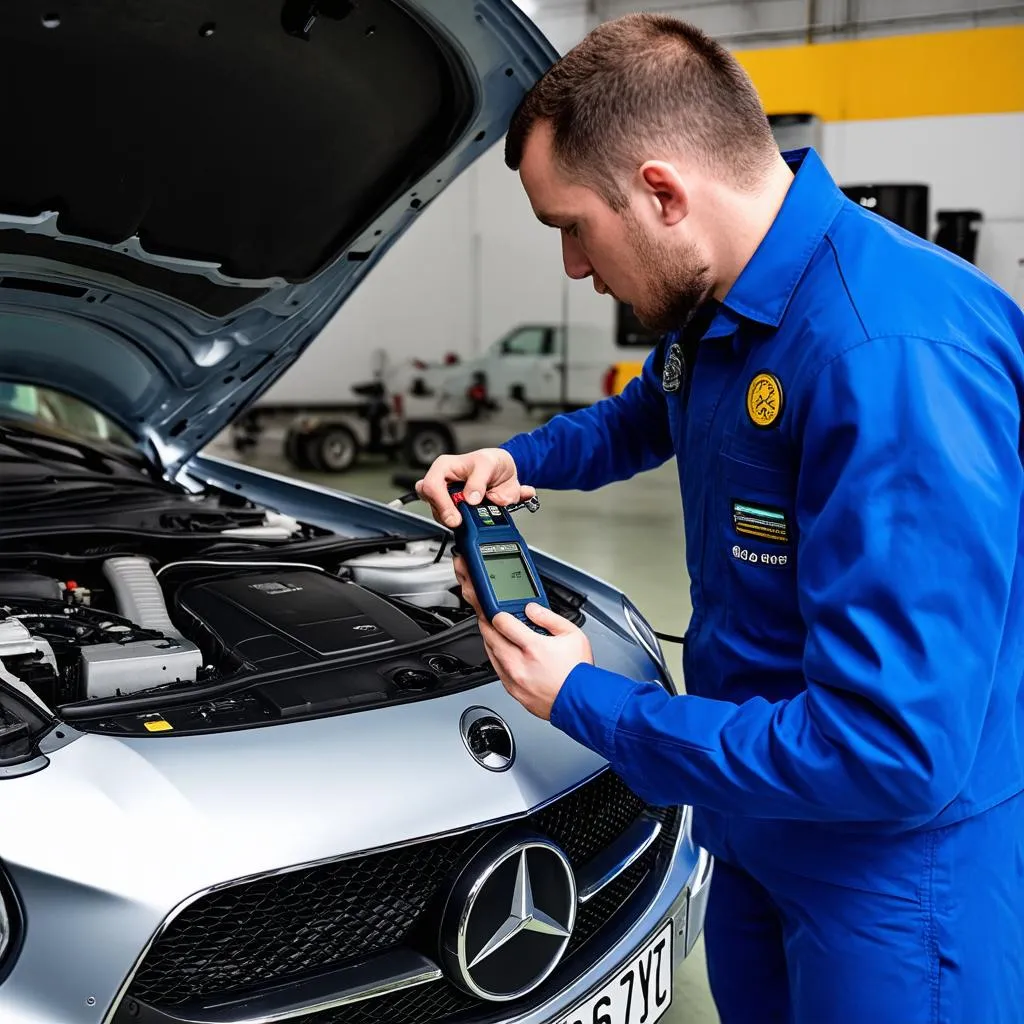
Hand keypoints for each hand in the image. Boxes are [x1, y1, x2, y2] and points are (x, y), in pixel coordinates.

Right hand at [416, 448, 534, 527]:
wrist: (506, 473)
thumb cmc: (493, 462)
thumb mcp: (488, 465)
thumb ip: (478, 481)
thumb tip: (471, 499)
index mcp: (444, 466)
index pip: (432, 486)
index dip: (441, 503)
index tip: (455, 516)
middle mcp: (442, 482)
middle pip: (431, 502)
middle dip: (445, 514)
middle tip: (460, 521)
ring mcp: (447, 497)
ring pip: (438, 514)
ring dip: (454, 520)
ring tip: (470, 519)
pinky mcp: (454, 509)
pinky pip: (450, 521)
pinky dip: (461, 525)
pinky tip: (471, 520)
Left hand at [454, 555, 592, 719]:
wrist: (580, 703)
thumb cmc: (578, 672)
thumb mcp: (573, 635)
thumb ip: (549, 618)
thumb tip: (532, 609)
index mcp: (533, 647)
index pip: (501, 621)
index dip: (496, 611)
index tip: (498, 610)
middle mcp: (519, 664)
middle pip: (489, 636)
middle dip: (486, 621)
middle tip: (486, 614)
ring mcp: (513, 679)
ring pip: (489, 653)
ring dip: (489, 639)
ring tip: (494, 630)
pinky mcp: (512, 691)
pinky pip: (496, 669)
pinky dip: (496, 657)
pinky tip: (502, 651)